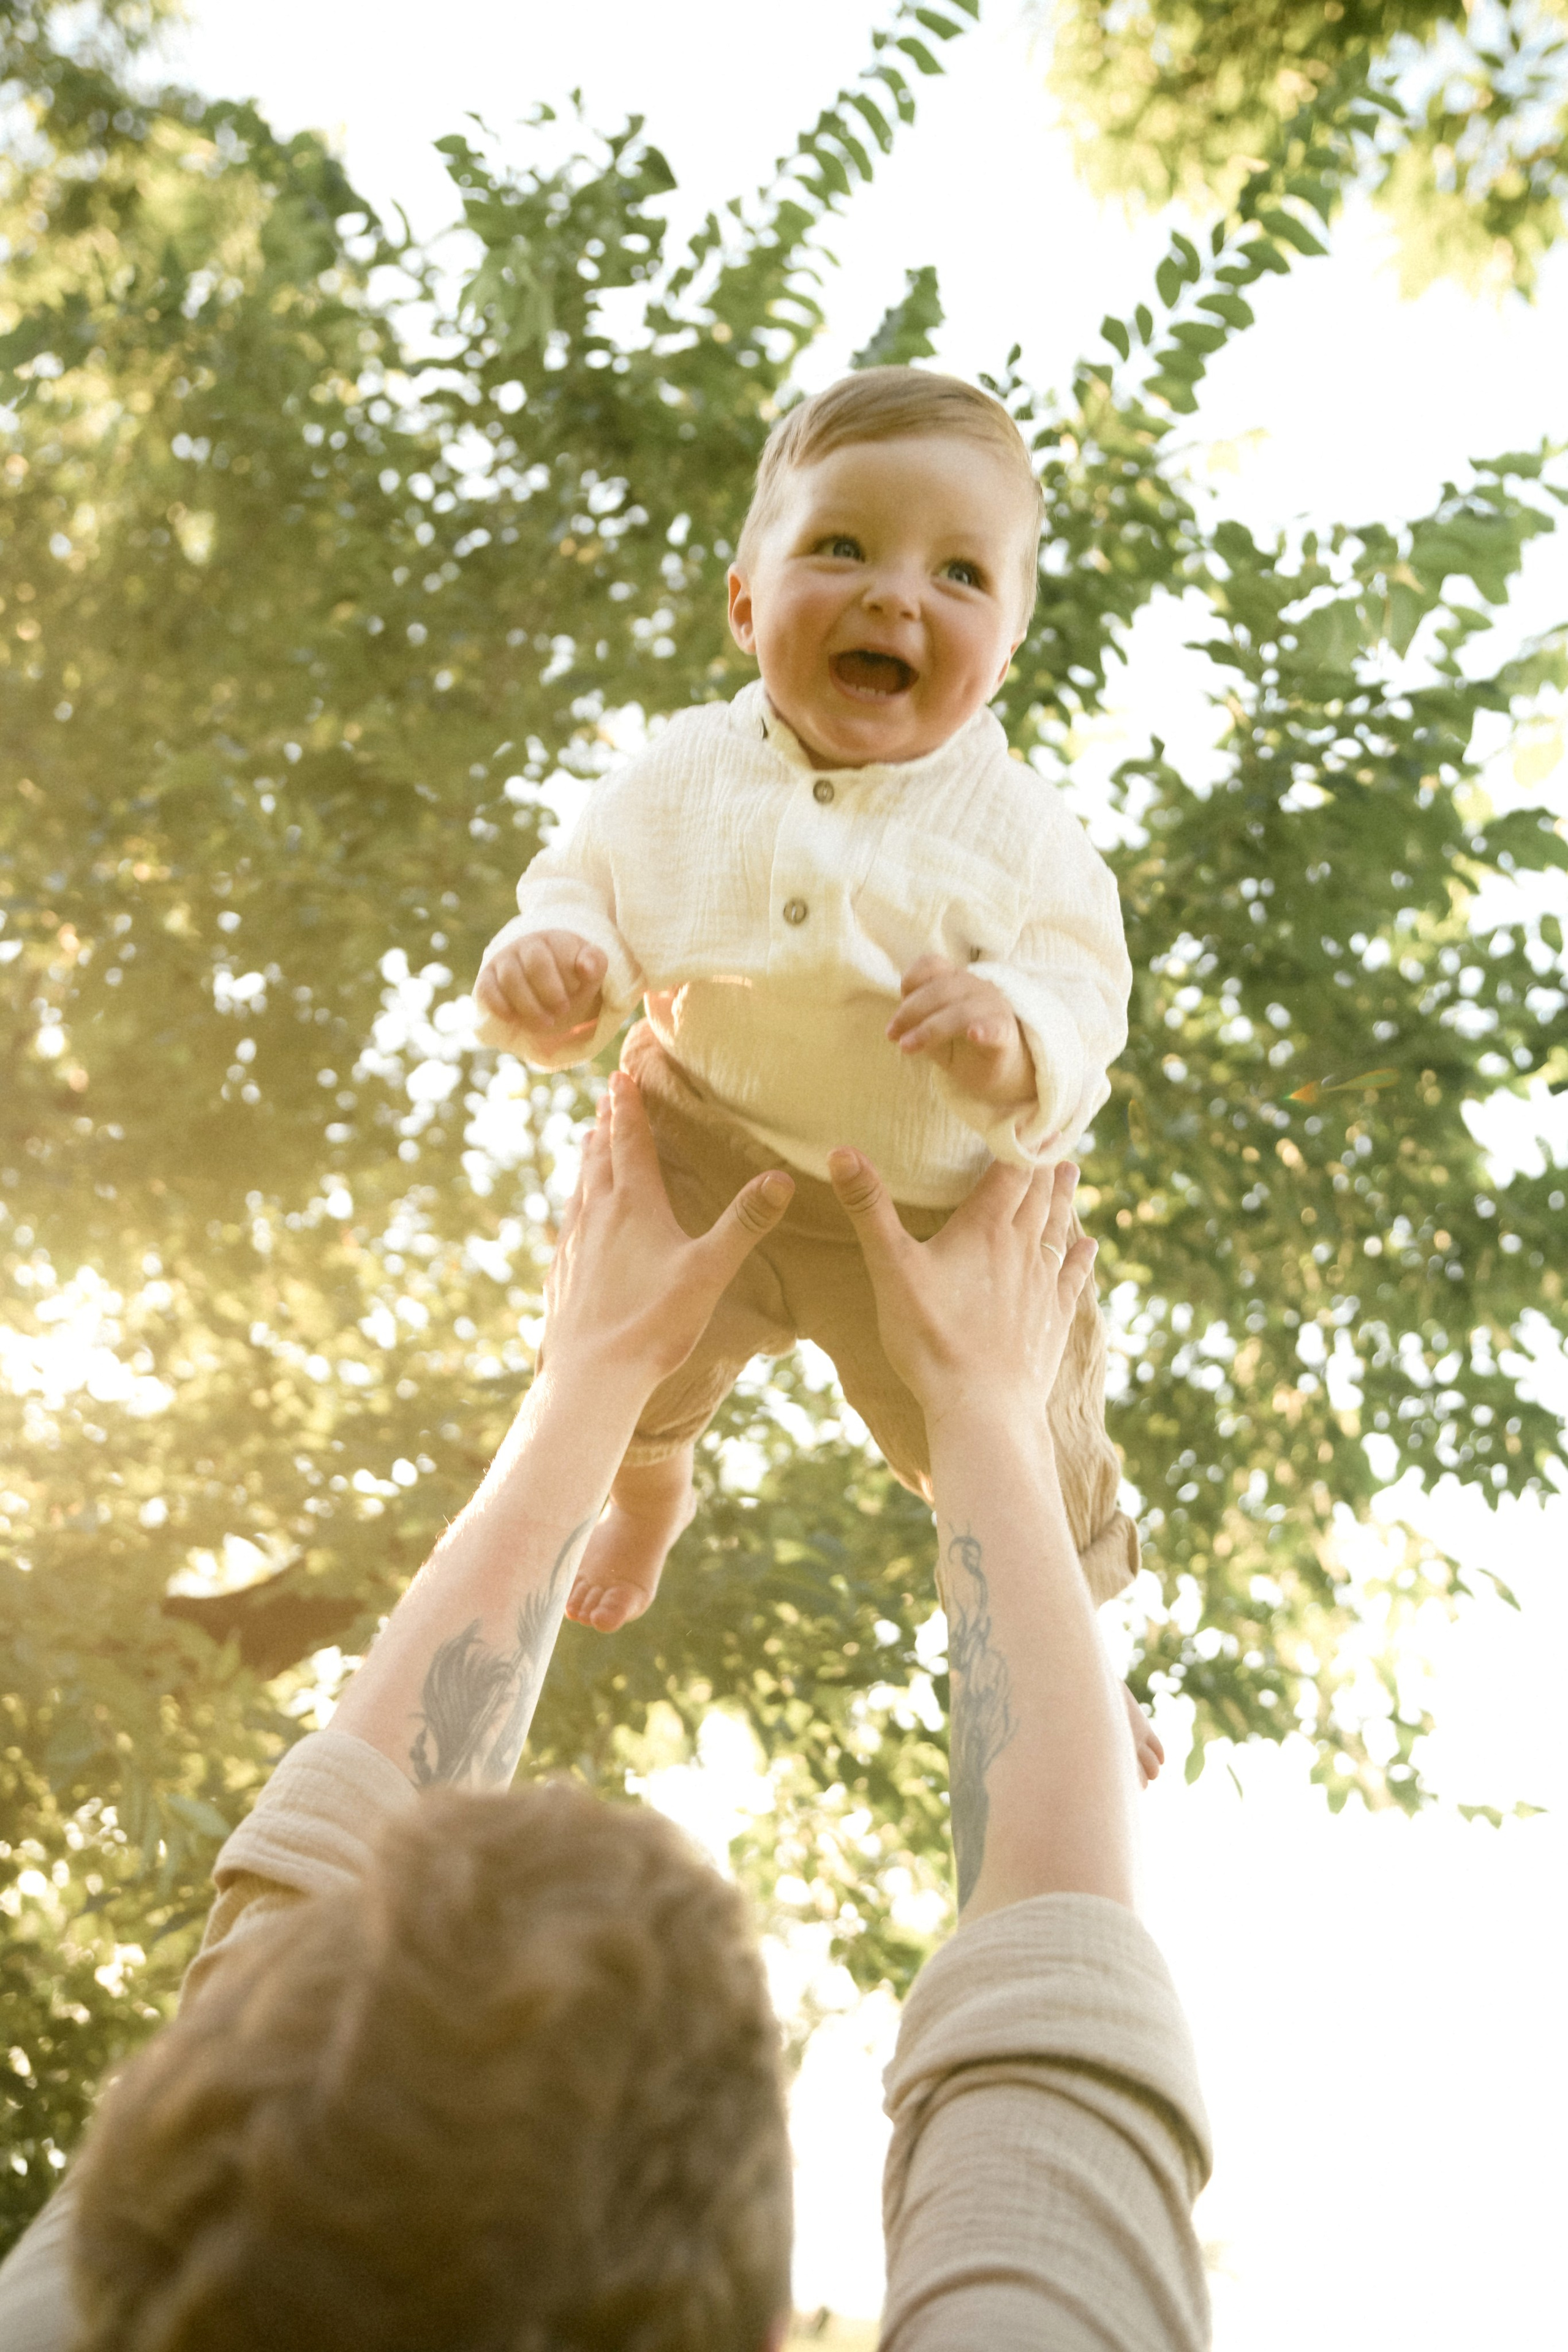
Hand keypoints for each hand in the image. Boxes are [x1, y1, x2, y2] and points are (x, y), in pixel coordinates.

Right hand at [475, 929, 606, 1046]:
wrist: (545, 984)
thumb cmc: (571, 979)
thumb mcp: (588, 973)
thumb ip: (595, 965)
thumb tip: (587, 967)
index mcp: (553, 939)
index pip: (558, 954)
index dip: (566, 979)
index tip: (575, 997)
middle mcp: (526, 945)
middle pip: (535, 963)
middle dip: (549, 992)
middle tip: (562, 1012)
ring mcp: (504, 959)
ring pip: (510, 977)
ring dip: (528, 1005)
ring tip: (545, 1023)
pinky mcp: (487, 977)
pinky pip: (487, 988)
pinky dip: (499, 1005)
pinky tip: (514, 1019)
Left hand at [545, 1072, 792, 1385]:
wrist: (591, 1376)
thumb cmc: (654, 1323)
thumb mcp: (710, 1270)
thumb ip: (744, 1222)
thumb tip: (781, 1178)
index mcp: (634, 1207)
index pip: (630, 1142)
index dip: (628, 1106)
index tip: (622, 1076)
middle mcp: (597, 1217)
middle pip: (599, 1157)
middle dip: (606, 1123)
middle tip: (605, 1097)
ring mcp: (573, 1246)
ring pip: (579, 1188)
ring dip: (587, 1158)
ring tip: (588, 1140)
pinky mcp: (561, 1275)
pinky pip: (567, 1225)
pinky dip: (574, 1204)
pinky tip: (574, 1217)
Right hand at [826, 1149, 1094, 1427]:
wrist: (984, 1407)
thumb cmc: (932, 1337)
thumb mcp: (889, 1268)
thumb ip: (868, 1208)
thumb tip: (841, 1150)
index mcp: (984, 1228)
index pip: (1009, 1171)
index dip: (1019, 1141)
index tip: (1028, 1114)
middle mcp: (1021, 1248)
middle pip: (1038, 1194)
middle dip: (1044, 1163)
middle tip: (1055, 1136)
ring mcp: (1042, 1284)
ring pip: (1058, 1229)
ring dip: (1064, 1198)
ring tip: (1072, 1173)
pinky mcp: (1053, 1319)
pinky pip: (1073, 1276)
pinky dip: (1081, 1255)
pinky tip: (1088, 1247)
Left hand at [886, 953, 1034, 1114]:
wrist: (999, 1072)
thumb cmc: (963, 1047)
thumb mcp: (933, 1033)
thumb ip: (917, 1022)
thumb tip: (895, 1027)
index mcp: (957, 981)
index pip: (933, 964)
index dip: (911, 980)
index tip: (897, 1005)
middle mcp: (977, 987)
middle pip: (941, 988)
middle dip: (911, 1010)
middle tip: (892, 1034)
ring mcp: (995, 1008)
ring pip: (960, 1011)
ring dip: (929, 1029)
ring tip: (907, 1048)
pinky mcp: (1006, 1033)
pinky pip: (995, 1027)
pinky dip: (984, 1029)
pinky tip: (974, 1034)